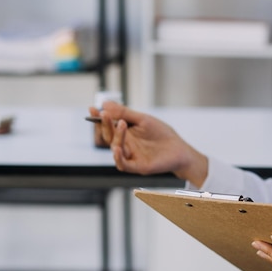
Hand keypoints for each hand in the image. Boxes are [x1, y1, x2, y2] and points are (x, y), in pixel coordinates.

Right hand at [89, 102, 208, 186]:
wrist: (179, 149)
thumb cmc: (161, 134)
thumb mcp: (143, 119)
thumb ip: (124, 113)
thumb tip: (105, 104)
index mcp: (124, 133)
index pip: (107, 125)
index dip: (99, 118)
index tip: (92, 107)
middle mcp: (124, 144)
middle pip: (108, 136)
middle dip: (105, 125)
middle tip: (104, 114)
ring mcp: (130, 156)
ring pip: (115, 148)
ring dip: (116, 136)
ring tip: (121, 124)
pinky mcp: (137, 166)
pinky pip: (123, 165)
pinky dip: (118, 158)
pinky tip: (116, 148)